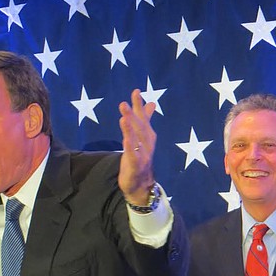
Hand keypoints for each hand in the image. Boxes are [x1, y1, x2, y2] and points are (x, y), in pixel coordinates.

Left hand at [117, 89, 156, 205]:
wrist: (141, 183)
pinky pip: (133, 156)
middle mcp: (146, 144)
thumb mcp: (142, 137)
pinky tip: (125, 140)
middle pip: (139, 128)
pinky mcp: (135, 166)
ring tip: (124, 118)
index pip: (143, 118)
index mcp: (147, 136)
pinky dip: (130, 148)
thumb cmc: (140, 157)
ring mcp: (142, 155)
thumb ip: (145, 120)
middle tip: (124, 103)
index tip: (135, 91)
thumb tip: (151, 103)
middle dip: (132, 115)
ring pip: (136, 141)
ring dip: (130, 129)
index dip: (139, 105)